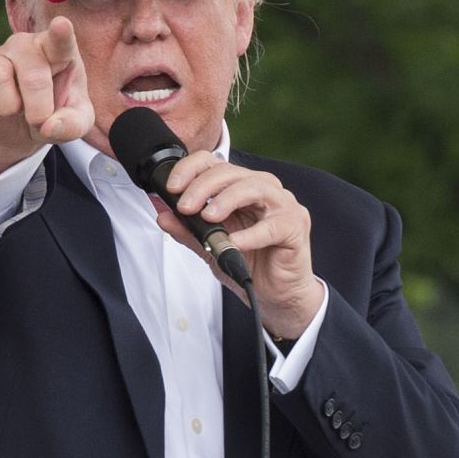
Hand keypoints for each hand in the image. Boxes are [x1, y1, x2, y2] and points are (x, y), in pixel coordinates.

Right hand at [0, 17, 93, 176]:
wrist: (21, 129)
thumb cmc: (54, 113)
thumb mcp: (75, 123)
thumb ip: (71, 125)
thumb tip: (48, 127)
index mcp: (57, 52)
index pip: (60, 41)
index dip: (60, 34)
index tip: (61, 25)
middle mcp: (25, 46)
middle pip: (32, 76)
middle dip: (38, 110)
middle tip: (39, 119)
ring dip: (8, 107)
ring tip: (15, 110)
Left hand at [153, 152, 324, 338]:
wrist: (277, 294)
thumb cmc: (250, 263)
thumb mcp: (211, 247)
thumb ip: (188, 231)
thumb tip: (163, 215)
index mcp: (241, 187)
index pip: (214, 163)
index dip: (191, 169)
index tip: (171, 188)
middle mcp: (263, 189)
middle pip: (230, 173)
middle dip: (202, 187)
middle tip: (185, 207)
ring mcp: (282, 205)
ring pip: (254, 188)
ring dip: (226, 200)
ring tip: (209, 218)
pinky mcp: (295, 226)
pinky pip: (273, 226)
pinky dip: (251, 234)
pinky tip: (235, 243)